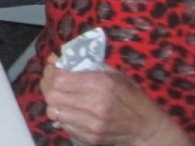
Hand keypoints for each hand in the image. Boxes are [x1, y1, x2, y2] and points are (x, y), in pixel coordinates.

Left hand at [41, 55, 186, 144]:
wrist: (147, 130)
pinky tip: (70, 109)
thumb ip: (89, 66)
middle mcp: (94, 106)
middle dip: (47, 85)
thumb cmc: (132, 97)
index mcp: (101, 85)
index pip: (60, 79)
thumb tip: (63, 57)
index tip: (52, 65)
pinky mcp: (89, 138)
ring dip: (53, 101)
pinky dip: (62, 115)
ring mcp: (91, 125)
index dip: (51, 70)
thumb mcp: (115, 75)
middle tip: (51, 79)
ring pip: (54, 112)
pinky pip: (64, 125)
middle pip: (52, 95)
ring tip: (60, 94)